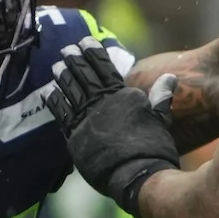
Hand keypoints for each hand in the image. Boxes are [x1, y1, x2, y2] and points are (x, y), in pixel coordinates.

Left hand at [44, 37, 179, 217]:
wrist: (137, 175)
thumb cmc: (154, 149)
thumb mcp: (161, 120)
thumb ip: (160, 97)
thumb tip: (170, 77)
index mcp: (123, 96)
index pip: (105, 68)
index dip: (94, 53)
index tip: (86, 42)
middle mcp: (103, 103)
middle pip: (84, 75)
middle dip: (75, 59)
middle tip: (67, 49)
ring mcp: (87, 118)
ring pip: (71, 90)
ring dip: (63, 76)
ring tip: (56, 66)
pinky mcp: (75, 135)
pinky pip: (61, 113)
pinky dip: (54, 99)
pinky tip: (48, 91)